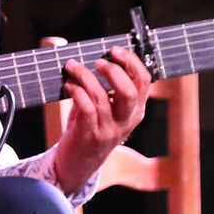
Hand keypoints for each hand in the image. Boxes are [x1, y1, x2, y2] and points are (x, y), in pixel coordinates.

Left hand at [53, 46, 151, 191]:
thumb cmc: (89, 128)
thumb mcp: (103, 107)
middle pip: (130, 90)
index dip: (131, 62)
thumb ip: (102, 86)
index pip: (144, 82)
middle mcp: (126, 120)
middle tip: (97, 62)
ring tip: (72, 67)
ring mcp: (110, 129)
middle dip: (113, 71)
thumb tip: (87, 53)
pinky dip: (77, 92)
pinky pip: (87, 109)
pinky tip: (68, 85)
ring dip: (85, 77)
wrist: (78, 163)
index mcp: (136, 110)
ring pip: (102, 97)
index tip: (114, 50)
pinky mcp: (91, 135)